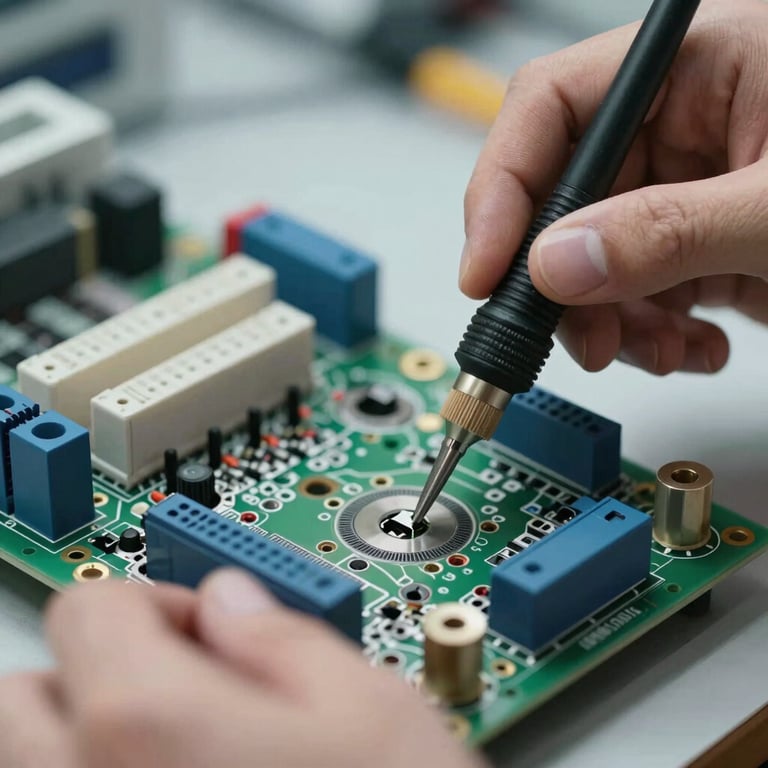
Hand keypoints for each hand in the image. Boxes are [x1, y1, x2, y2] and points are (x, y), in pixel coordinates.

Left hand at [0, 569, 484, 767]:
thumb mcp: (371, 708)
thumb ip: (281, 636)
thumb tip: (231, 601)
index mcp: (152, 729)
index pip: (90, 609)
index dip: (155, 603)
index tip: (205, 634)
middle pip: (24, 700)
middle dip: (95, 676)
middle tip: (182, 695)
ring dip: (82, 749)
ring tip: (177, 761)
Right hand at [461, 0, 767, 374]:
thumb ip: (672, 227)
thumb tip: (559, 264)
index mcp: (701, 60)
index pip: (553, 106)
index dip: (503, 189)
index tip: (486, 271)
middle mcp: (684, 118)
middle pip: (565, 193)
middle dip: (560, 278)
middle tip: (568, 337)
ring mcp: (689, 185)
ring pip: (594, 254)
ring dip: (607, 317)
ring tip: (652, 348)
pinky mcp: (701, 239)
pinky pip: (638, 286)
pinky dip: (650, 329)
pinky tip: (692, 343)